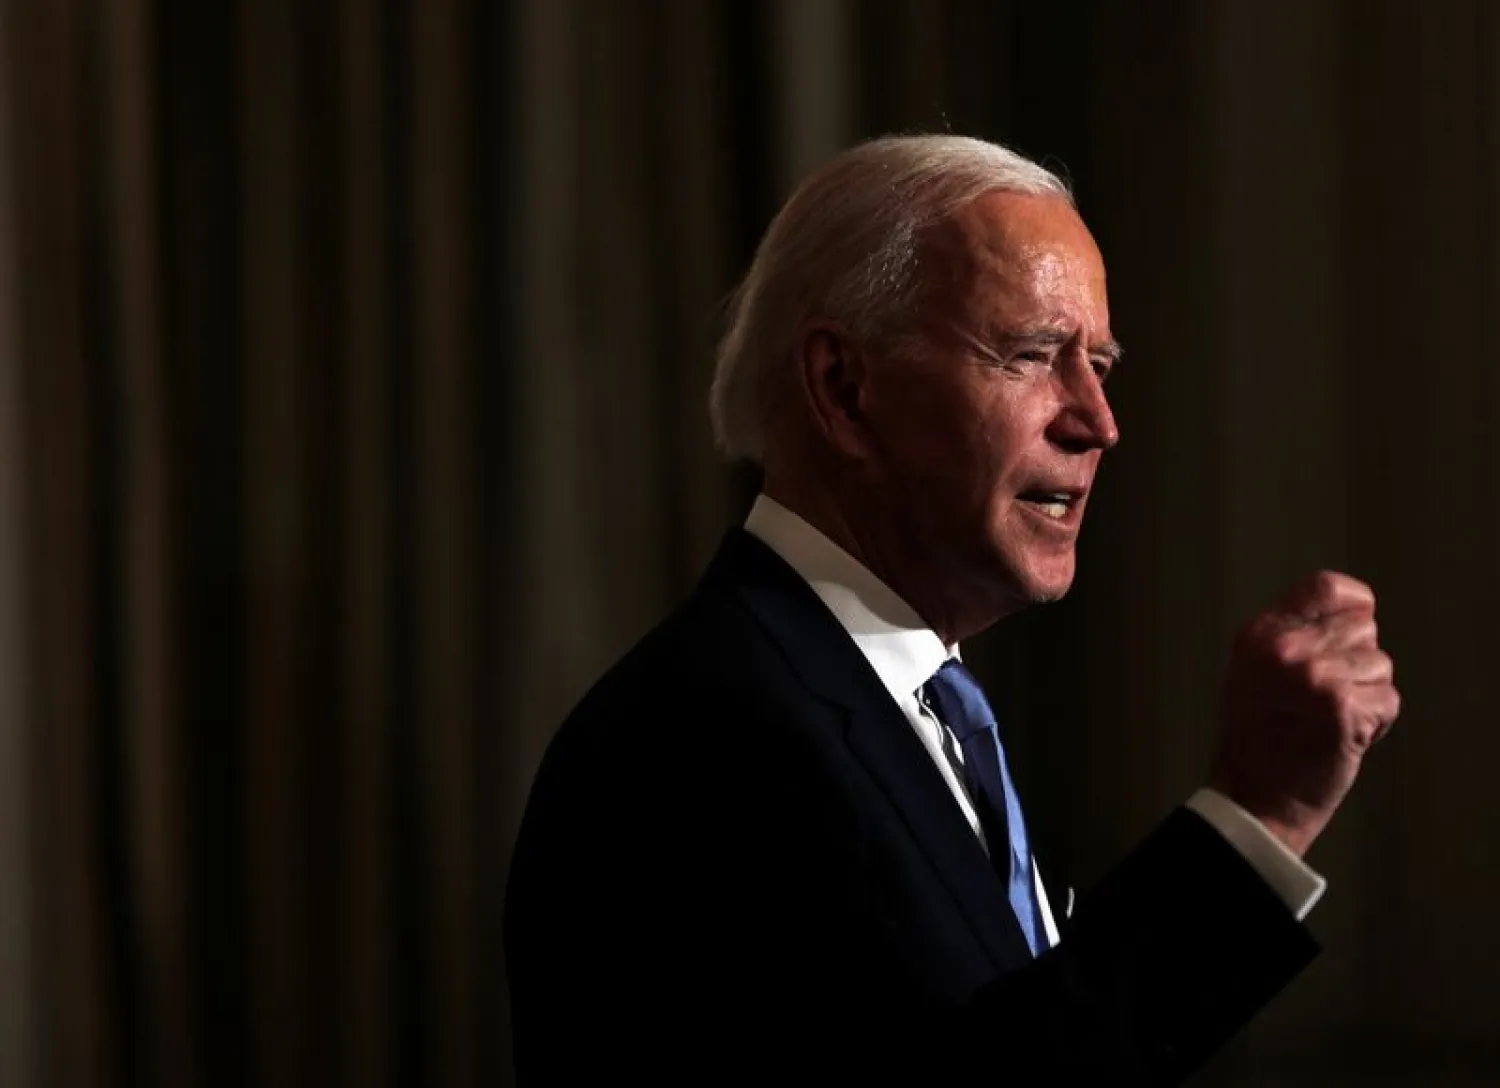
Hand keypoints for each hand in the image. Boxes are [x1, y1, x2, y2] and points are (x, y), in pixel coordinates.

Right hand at [1210, 571, 1399, 856]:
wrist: (1253, 797)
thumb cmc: (1258, 737)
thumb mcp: (1253, 668)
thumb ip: (1292, 633)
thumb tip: (1354, 609)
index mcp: (1259, 633)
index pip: (1326, 585)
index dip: (1353, 605)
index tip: (1349, 631)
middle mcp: (1283, 649)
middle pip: (1364, 627)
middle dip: (1357, 660)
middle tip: (1324, 695)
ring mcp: (1312, 678)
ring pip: (1381, 664)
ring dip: (1367, 693)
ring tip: (1328, 718)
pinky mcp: (1342, 709)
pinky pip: (1389, 700)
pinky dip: (1377, 723)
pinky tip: (1344, 736)